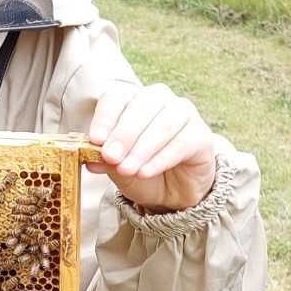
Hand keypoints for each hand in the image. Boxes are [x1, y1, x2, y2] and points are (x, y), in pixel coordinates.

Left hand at [85, 81, 218, 212]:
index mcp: (132, 100)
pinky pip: (182, 142)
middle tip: (111, 157)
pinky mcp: (201, 135)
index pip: (117, 98)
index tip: (96, 140)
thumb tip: (90, 159)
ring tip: (127, 169)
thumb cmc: (141, 171)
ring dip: (143, 148)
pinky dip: (161, 158)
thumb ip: (104, 160)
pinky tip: (146, 171)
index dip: (105, 117)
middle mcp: (159, 100)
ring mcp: (183, 114)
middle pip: (142, 106)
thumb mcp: (117, 168)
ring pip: (164, 123)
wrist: (172, 193)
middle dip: (124, 133)